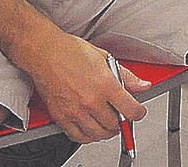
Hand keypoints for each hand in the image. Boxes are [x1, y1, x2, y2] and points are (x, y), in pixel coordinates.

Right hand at [18, 35, 148, 144]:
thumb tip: (142, 85)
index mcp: (105, 85)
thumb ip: (126, 76)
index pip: (131, 110)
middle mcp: (91, 101)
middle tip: (120, 114)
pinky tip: (91, 127)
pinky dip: (88, 136)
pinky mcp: (61, 117)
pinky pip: (78, 137)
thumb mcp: (105, 58)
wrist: (45, 52)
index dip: (138, 113)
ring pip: (98, 134)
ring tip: (107, 121)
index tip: (137, 112)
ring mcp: (75, 111)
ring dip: (106, 131)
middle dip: (121, 121)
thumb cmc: (71, 51)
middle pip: (115, 125)